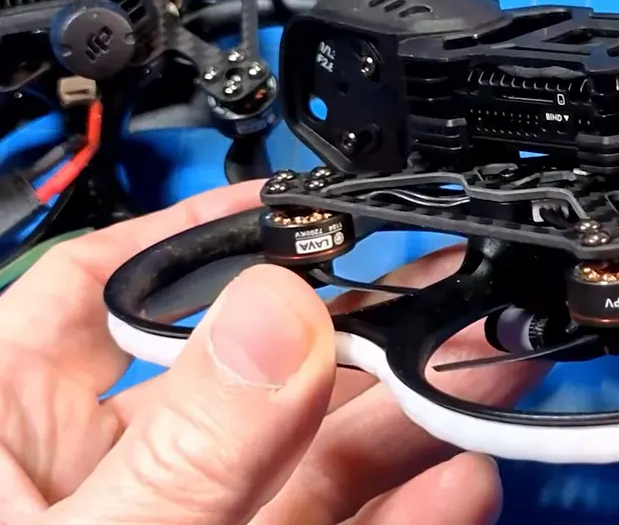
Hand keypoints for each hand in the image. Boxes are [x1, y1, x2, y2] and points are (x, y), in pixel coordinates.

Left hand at [0, 181, 544, 523]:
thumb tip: (276, 315)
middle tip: (449, 289)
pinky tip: (460, 478)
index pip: (92, 291)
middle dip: (360, 326)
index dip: (193, 234)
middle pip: (244, 371)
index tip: (295, 205)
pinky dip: (407, 508)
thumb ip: (186, 447)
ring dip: (409, 410)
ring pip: (311, 455)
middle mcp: (104, 483)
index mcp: (6, 438)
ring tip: (488, 363)